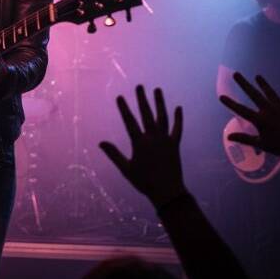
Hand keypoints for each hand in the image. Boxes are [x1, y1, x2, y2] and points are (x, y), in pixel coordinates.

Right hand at [99, 85, 185, 206]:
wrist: (168, 192)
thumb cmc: (144, 182)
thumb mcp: (126, 169)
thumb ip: (114, 154)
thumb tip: (101, 142)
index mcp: (140, 143)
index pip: (130, 122)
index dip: (124, 109)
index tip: (120, 97)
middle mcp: (153, 138)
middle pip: (146, 115)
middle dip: (142, 99)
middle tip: (140, 86)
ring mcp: (166, 140)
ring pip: (162, 117)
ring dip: (160, 103)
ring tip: (157, 90)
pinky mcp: (175, 145)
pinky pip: (177, 129)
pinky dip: (178, 118)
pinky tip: (178, 108)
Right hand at [219, 72, 279, 159]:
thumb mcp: (261, 144)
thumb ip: (245, 139)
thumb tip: (229, 136)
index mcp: (261, 120)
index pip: (242, 110)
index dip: (231, 103)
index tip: (221, 96)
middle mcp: (269, 110)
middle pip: (254, 94)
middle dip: (244, 84)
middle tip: (236, 74)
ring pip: (268, 92)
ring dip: (262, 83)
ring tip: (257, 76)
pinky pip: (277, 98)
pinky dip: (272, 94)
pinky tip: (270, 92)